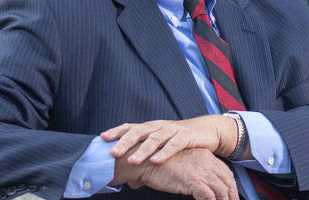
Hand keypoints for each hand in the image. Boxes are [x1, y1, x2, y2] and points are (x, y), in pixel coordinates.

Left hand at [101, 115, 238, 164]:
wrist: (206, 131)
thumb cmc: (180, 141)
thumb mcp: (161, 151)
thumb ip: (146, 165)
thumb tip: (131, 183)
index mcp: (151, 128)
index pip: (130, 127)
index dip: (116, 131)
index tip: (101, 138)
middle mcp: (159, 126)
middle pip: (139, 131)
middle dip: (124, 141)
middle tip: (112, 152)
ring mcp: (172, 129)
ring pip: (155, 138)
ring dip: (142, 150)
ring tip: (132, 161)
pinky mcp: (186, 135)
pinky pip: (174, 144)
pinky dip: (164, 152)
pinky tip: (156, 160)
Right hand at [115, 147, 238, 198]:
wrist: (144, 159)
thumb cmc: (158, 163)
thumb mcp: (183, 164)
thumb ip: (194, 172)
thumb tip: (199, 186)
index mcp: (205, 155)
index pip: (225, 172)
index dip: (231, 185)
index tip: (232, 195)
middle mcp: (206, 161)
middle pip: (227, 180)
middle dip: (232, 194)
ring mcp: (201, 171)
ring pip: (221, 190)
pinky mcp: (193, 181)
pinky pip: (209, 197)